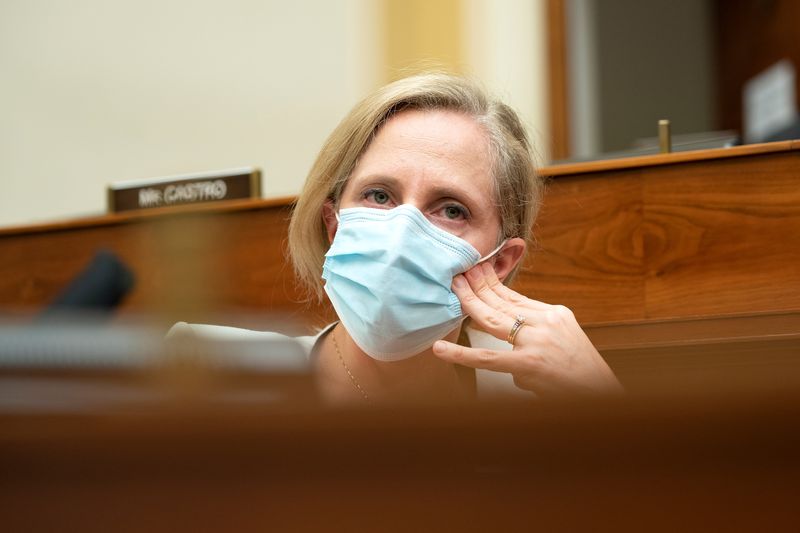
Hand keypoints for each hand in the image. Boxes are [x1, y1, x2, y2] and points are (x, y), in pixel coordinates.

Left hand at [433, 262, 622, 396]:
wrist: (602, 395)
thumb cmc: (582, 373)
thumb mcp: (564, 341)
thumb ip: (537, 332)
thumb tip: (508, 334)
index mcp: (554, 314)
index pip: (514, 295)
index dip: (490, 283)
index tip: (474, 272)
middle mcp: (545, 322)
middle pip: (501, 300)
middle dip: (477, 285)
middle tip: (457, 272)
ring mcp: (536, 341)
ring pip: (492, 318)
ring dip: (469, 302)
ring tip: (451, 290)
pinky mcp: (529, 363)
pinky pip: (487, 359)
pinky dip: (460, 355)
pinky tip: (441, 350)